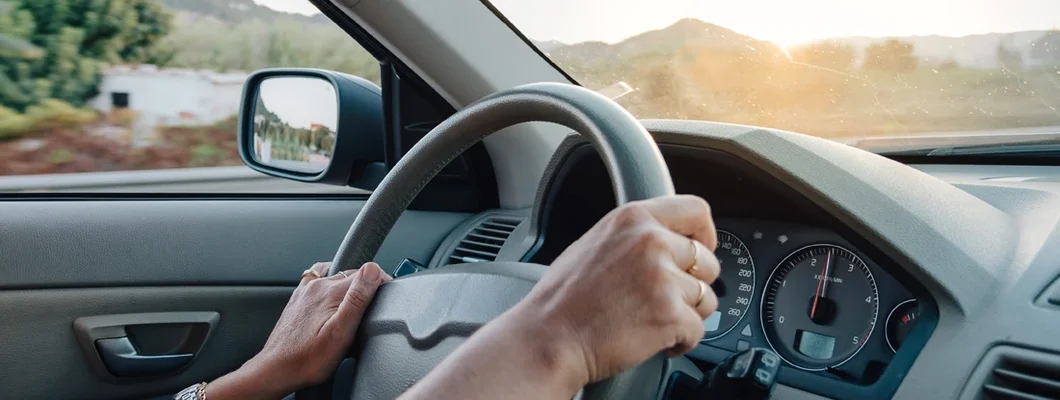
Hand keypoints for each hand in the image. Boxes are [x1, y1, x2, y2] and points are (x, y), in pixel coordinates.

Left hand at [206, 261, 390, 398]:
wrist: (276, 370)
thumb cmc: (308, 359)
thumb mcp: (341, 332)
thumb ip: (358, 298)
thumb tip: (372, 269)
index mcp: (330, 291)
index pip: (367, 272)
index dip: (383, 281)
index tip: (388, 296)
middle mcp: (317, 286)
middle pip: (352, 274)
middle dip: (368, 285)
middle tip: (375, 308)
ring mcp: (306, 291)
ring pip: (336, 276)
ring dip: (350, 284)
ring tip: (357, 303)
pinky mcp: (299, 299)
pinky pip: (319, 280)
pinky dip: (331, 284)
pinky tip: (333, 299)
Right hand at [521, 195, 720, 383]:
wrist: (548, 339)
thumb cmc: (562, 300)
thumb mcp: (594, 243)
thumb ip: (634, 236)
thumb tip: (668, 242)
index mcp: (632, 219)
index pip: (696, 211)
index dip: (704, 235)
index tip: (699, 250)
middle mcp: (651, 242)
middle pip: (708, 260)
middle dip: (693, 284)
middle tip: (666, 299)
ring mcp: (663, 278)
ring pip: (707, 298)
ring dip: (688, 314)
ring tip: (655, 321)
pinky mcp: (670, 315)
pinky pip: (698, 330)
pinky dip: (681, 341)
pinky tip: (654, 341)